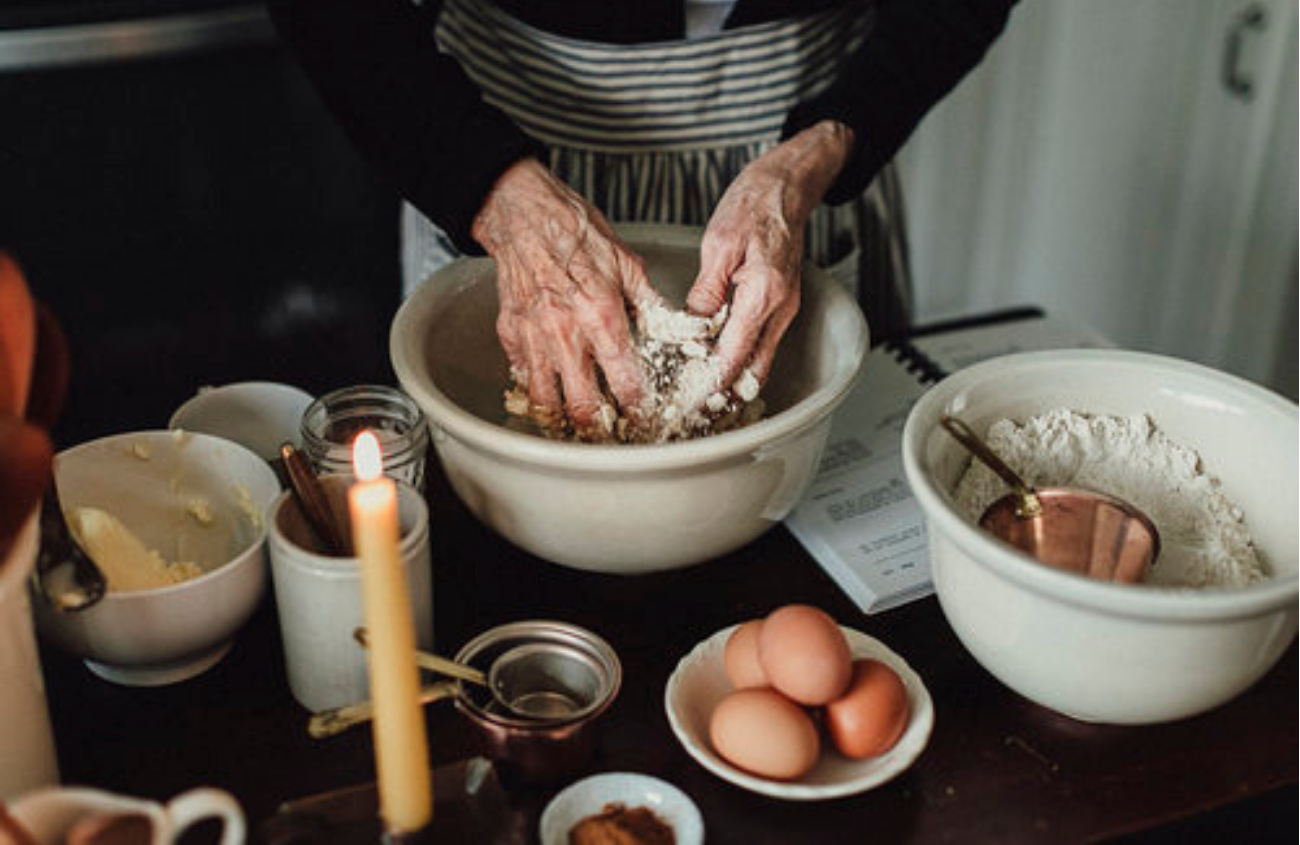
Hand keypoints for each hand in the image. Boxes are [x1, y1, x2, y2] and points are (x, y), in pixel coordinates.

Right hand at [472, 159, 659, 430]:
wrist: (523, 212)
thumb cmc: (573, 230)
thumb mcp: (627, 263)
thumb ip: (649, 303)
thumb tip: (674, 328)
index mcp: (601, 316)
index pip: (625, 382)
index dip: (638, 408)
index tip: (645, 417)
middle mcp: (565, 334)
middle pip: (582, 408)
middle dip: (601, 428)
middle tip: (613, 431)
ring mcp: (533, 338)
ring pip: (545, 403)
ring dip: (564, 419)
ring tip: (579, 423)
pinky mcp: (510, 334)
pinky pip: (522, 378)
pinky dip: (536, 389)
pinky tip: (551, 388)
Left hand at [687, 121, 854, 390]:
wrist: (787, 186)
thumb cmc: (754, 205)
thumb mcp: (718, 246)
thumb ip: (706, 293)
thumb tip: (691, 329)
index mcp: (763, 295)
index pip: (734, 357)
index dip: (710, 384)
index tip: (688, 403)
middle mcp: (780, 309)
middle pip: (752, 371)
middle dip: (724, 395)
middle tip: (694, 414)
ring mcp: (784, 309)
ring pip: (759, 362)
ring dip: (733, 382)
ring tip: (701, 397)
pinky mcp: (781, 305)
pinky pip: (761, 344)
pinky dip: (741, 360)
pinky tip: (718, 365)